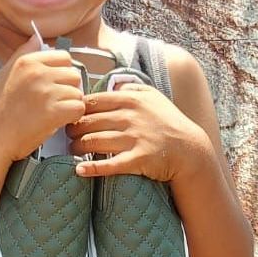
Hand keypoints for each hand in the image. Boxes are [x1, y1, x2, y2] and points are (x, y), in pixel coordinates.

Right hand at [0, 33, 85, 162]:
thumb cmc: (0, 107)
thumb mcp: (6, 73)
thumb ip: (23, 53)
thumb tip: (37, 37)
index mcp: (28, 61)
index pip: (64, 57)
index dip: (63, 72)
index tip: (54, 85)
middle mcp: (38, 72)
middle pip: (74, 74)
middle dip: (69, 89)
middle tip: (56, 102)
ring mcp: (47, 92)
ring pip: (78, 93)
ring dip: (70, 104)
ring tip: (55, 113)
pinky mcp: (54, 111)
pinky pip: (79, 108)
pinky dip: (73, 117)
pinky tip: (60, 121)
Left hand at [66, 83, 211, 180]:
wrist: (190, 150)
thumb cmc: (168, 121)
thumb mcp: (153, 96)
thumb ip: (130, 88)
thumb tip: (110, 86)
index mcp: (131, 99)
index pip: (92, 101)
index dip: (76, 109)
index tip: (71, 116)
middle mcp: (130, 117)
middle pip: (88, 122)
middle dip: (72, 129)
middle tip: (67, 134)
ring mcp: (134, 138)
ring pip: (93, 142)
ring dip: (77, 147)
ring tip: (72, 149)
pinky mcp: (138, 160)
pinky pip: (109, 165)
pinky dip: (91, 168)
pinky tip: (80, 170)